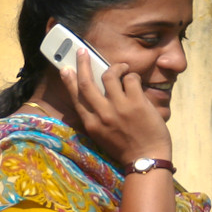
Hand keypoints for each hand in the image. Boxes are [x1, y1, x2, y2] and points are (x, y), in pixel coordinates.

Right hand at [60, 48, 171, 164]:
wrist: (146, 159)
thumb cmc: (126, 149)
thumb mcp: (102, 136)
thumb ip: (97, 118)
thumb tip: (97, 96)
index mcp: (91, 124)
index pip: (76, 97)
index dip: (69, 81)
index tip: (65, 69)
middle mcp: (102, 114)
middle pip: (87, 83)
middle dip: (83, 64)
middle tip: (82, 51)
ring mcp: (119, 108)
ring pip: (110, 76)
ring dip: (116, 67)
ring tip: (122, 67)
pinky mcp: (136, 103)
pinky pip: (131, 79)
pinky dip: (132, 76)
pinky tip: (135, 81)